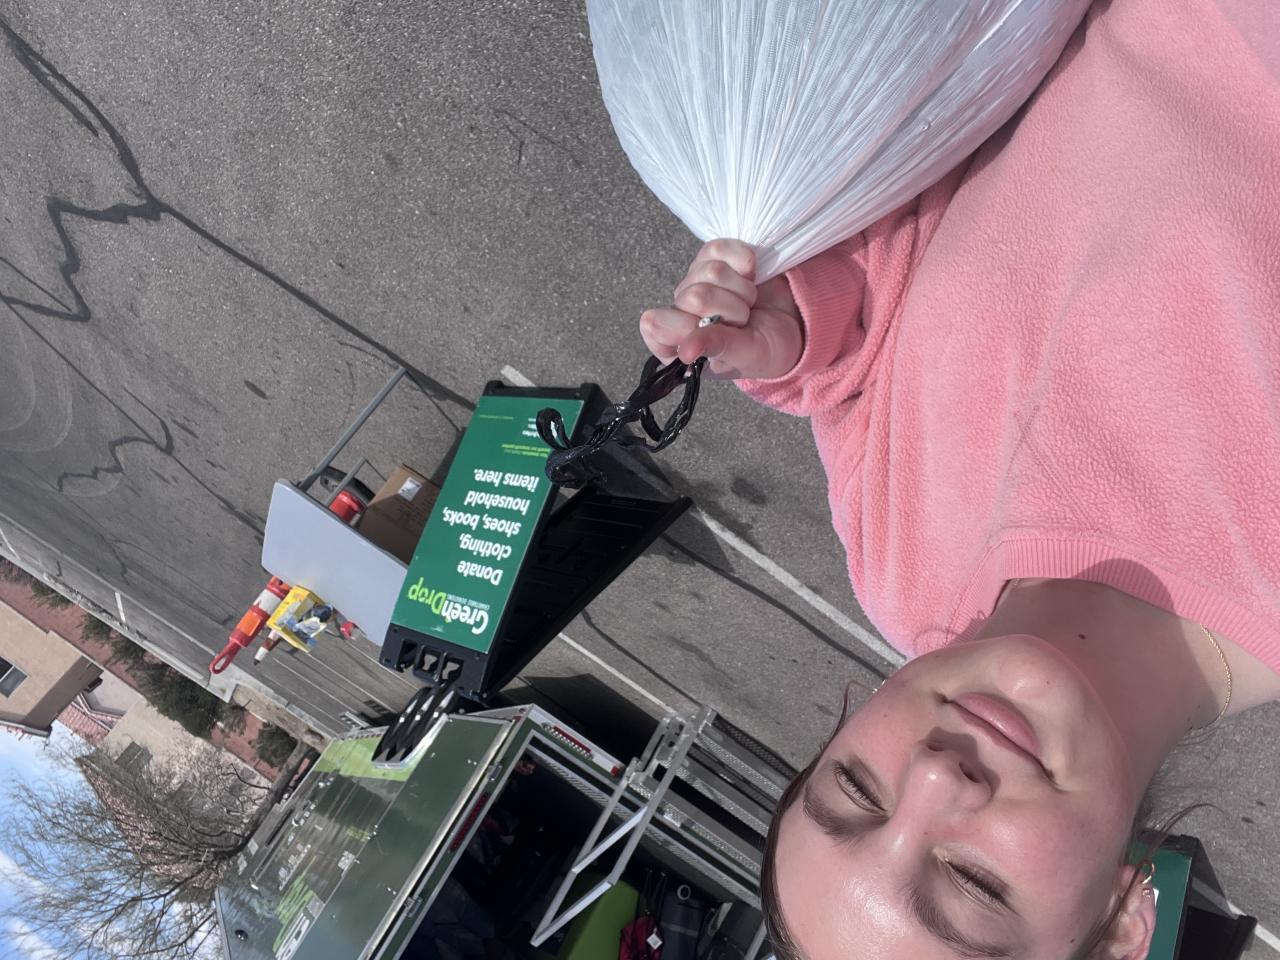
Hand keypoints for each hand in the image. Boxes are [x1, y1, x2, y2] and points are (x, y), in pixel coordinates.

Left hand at [639, 239, 802, 378]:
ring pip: (711, 271)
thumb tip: (686, 351)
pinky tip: (749, 277)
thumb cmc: (764, 348)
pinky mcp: (711, 256)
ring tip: (747, 304)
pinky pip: (720, 249)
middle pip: (694, 296)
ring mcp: (694, 281)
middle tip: (743, 321)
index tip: (714, 331)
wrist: (794, 324)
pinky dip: (744, 262)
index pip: (655, 327)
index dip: (685, 326)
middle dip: (730, 310)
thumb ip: (716, 348)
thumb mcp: (745, 355)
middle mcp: (679, 312)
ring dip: (741, 291)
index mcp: (676, 347)